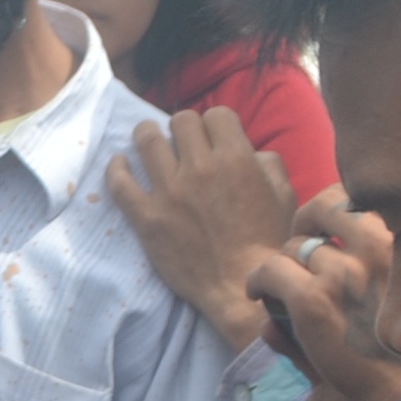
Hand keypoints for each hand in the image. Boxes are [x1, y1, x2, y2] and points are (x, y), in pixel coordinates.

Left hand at [104, 108, 295, 352]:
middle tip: (182, 143)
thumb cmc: (266, 242)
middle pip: (181, 121)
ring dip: (147, 135)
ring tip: (147, 139)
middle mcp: (200, 168)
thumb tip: (250, 151)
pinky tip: (120, 163)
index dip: (214, 124)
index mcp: (236, 158)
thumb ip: (268, 164)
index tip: (211, 138)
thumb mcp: (284, 195)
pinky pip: (120, 182)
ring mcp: (170, 192)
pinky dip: (117, 168)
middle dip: (183, 129)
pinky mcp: (147, 218)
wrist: (240, 286)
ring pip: (147, 139)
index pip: (216, 115)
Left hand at [244, 191, 400, 400]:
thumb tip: (341, 258)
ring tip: (278, 284)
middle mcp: (379, 246)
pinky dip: (258, 280)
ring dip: (284, 263)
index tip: (327, 234)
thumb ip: (369, 274)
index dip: (336, 214)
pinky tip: (257, 294)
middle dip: (307, 229)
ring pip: (294, 246)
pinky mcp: (314, 301)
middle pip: (324, 209)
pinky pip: (271, 271)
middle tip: (298, 255)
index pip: (360, 198)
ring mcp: (344, 273)